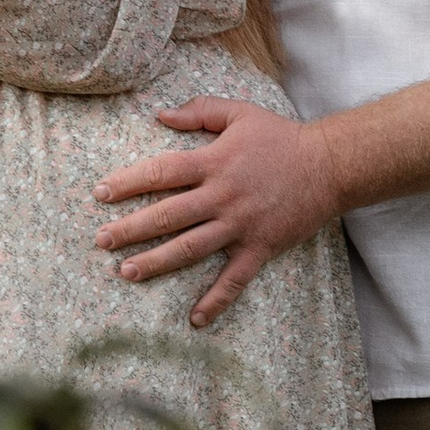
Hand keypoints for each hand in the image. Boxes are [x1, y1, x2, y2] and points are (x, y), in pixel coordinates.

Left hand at [94, 99, 340, 325]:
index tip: (100, 194)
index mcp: (213, 163)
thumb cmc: (281, 137)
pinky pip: (234, 279)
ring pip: (190, 248)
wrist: (330, 166)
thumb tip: (160, 115)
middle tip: (101, 241)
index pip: (160, 173)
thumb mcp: (240, 112)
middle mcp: (221, 197)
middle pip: (166, 216)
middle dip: (130, 229)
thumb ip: (199, 110)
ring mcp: (239, 226)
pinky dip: (215, 301)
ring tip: (127, 272)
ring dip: (156, 262)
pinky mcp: (259, 248)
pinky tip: (195, 319)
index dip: (127, 183)